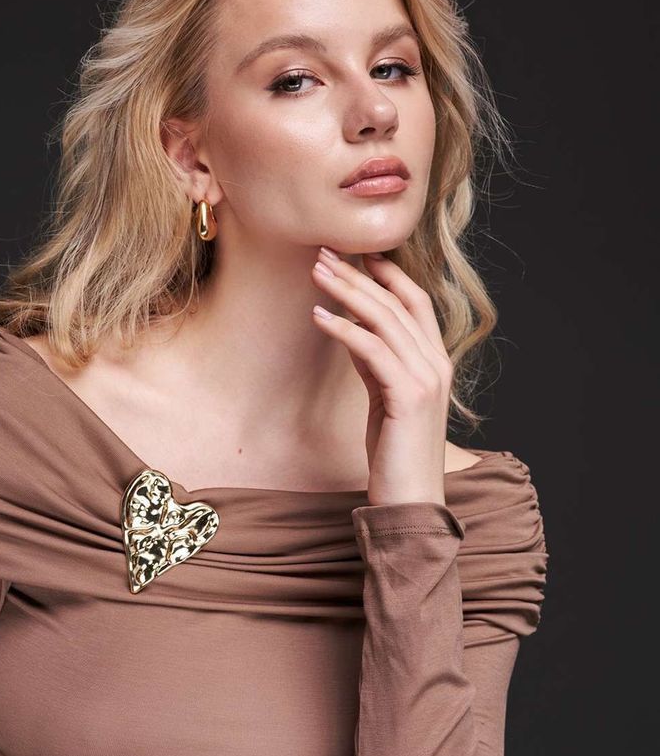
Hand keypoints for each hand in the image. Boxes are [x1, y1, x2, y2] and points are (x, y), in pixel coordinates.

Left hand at [310, 246, 452, 505]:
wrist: (410, 502)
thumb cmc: (395, 453)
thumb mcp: (383, 398)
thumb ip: (374, 363)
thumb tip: (349, 327)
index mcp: (435, 362)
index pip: (415, 302)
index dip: (387, 274)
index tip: (353, 253)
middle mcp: (437, 364)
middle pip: (397, 302)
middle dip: (359, 274)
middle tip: (324, 253)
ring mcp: (426, 379)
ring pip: (385, 320)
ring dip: (347, 292)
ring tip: (317, 273)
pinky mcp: (408, 396)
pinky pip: (372, 351)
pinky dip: (344, 329)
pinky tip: (319, 317)